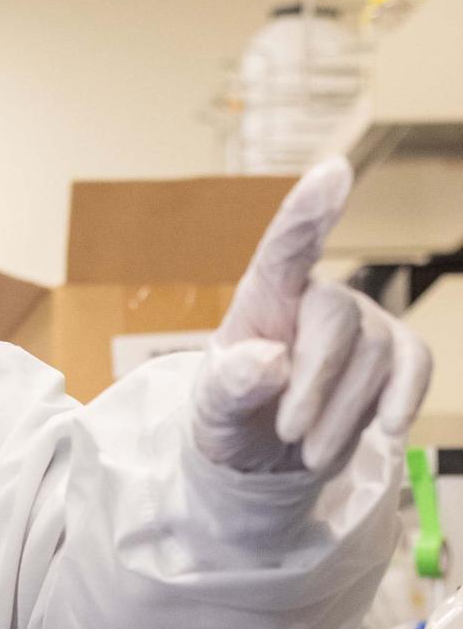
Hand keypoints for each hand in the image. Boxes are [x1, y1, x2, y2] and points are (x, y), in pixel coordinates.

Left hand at [190, 157, 430, 476]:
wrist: (262, 456)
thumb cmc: (232, 416)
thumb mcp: (212, 412)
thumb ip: (228, 388)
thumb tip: (266, 363)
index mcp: (262, 299)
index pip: (285, 249)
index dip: (308, 212)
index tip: (333, 172)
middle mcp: (316, 299)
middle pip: (337, 320)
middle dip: (316, 384)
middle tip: (291, 435)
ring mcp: (361, 322)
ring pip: (375, 353)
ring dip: (344, 413)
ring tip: (308, 452)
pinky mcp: (394, 354)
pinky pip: (415, 363)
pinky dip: (404, 396)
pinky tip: (387, 427)